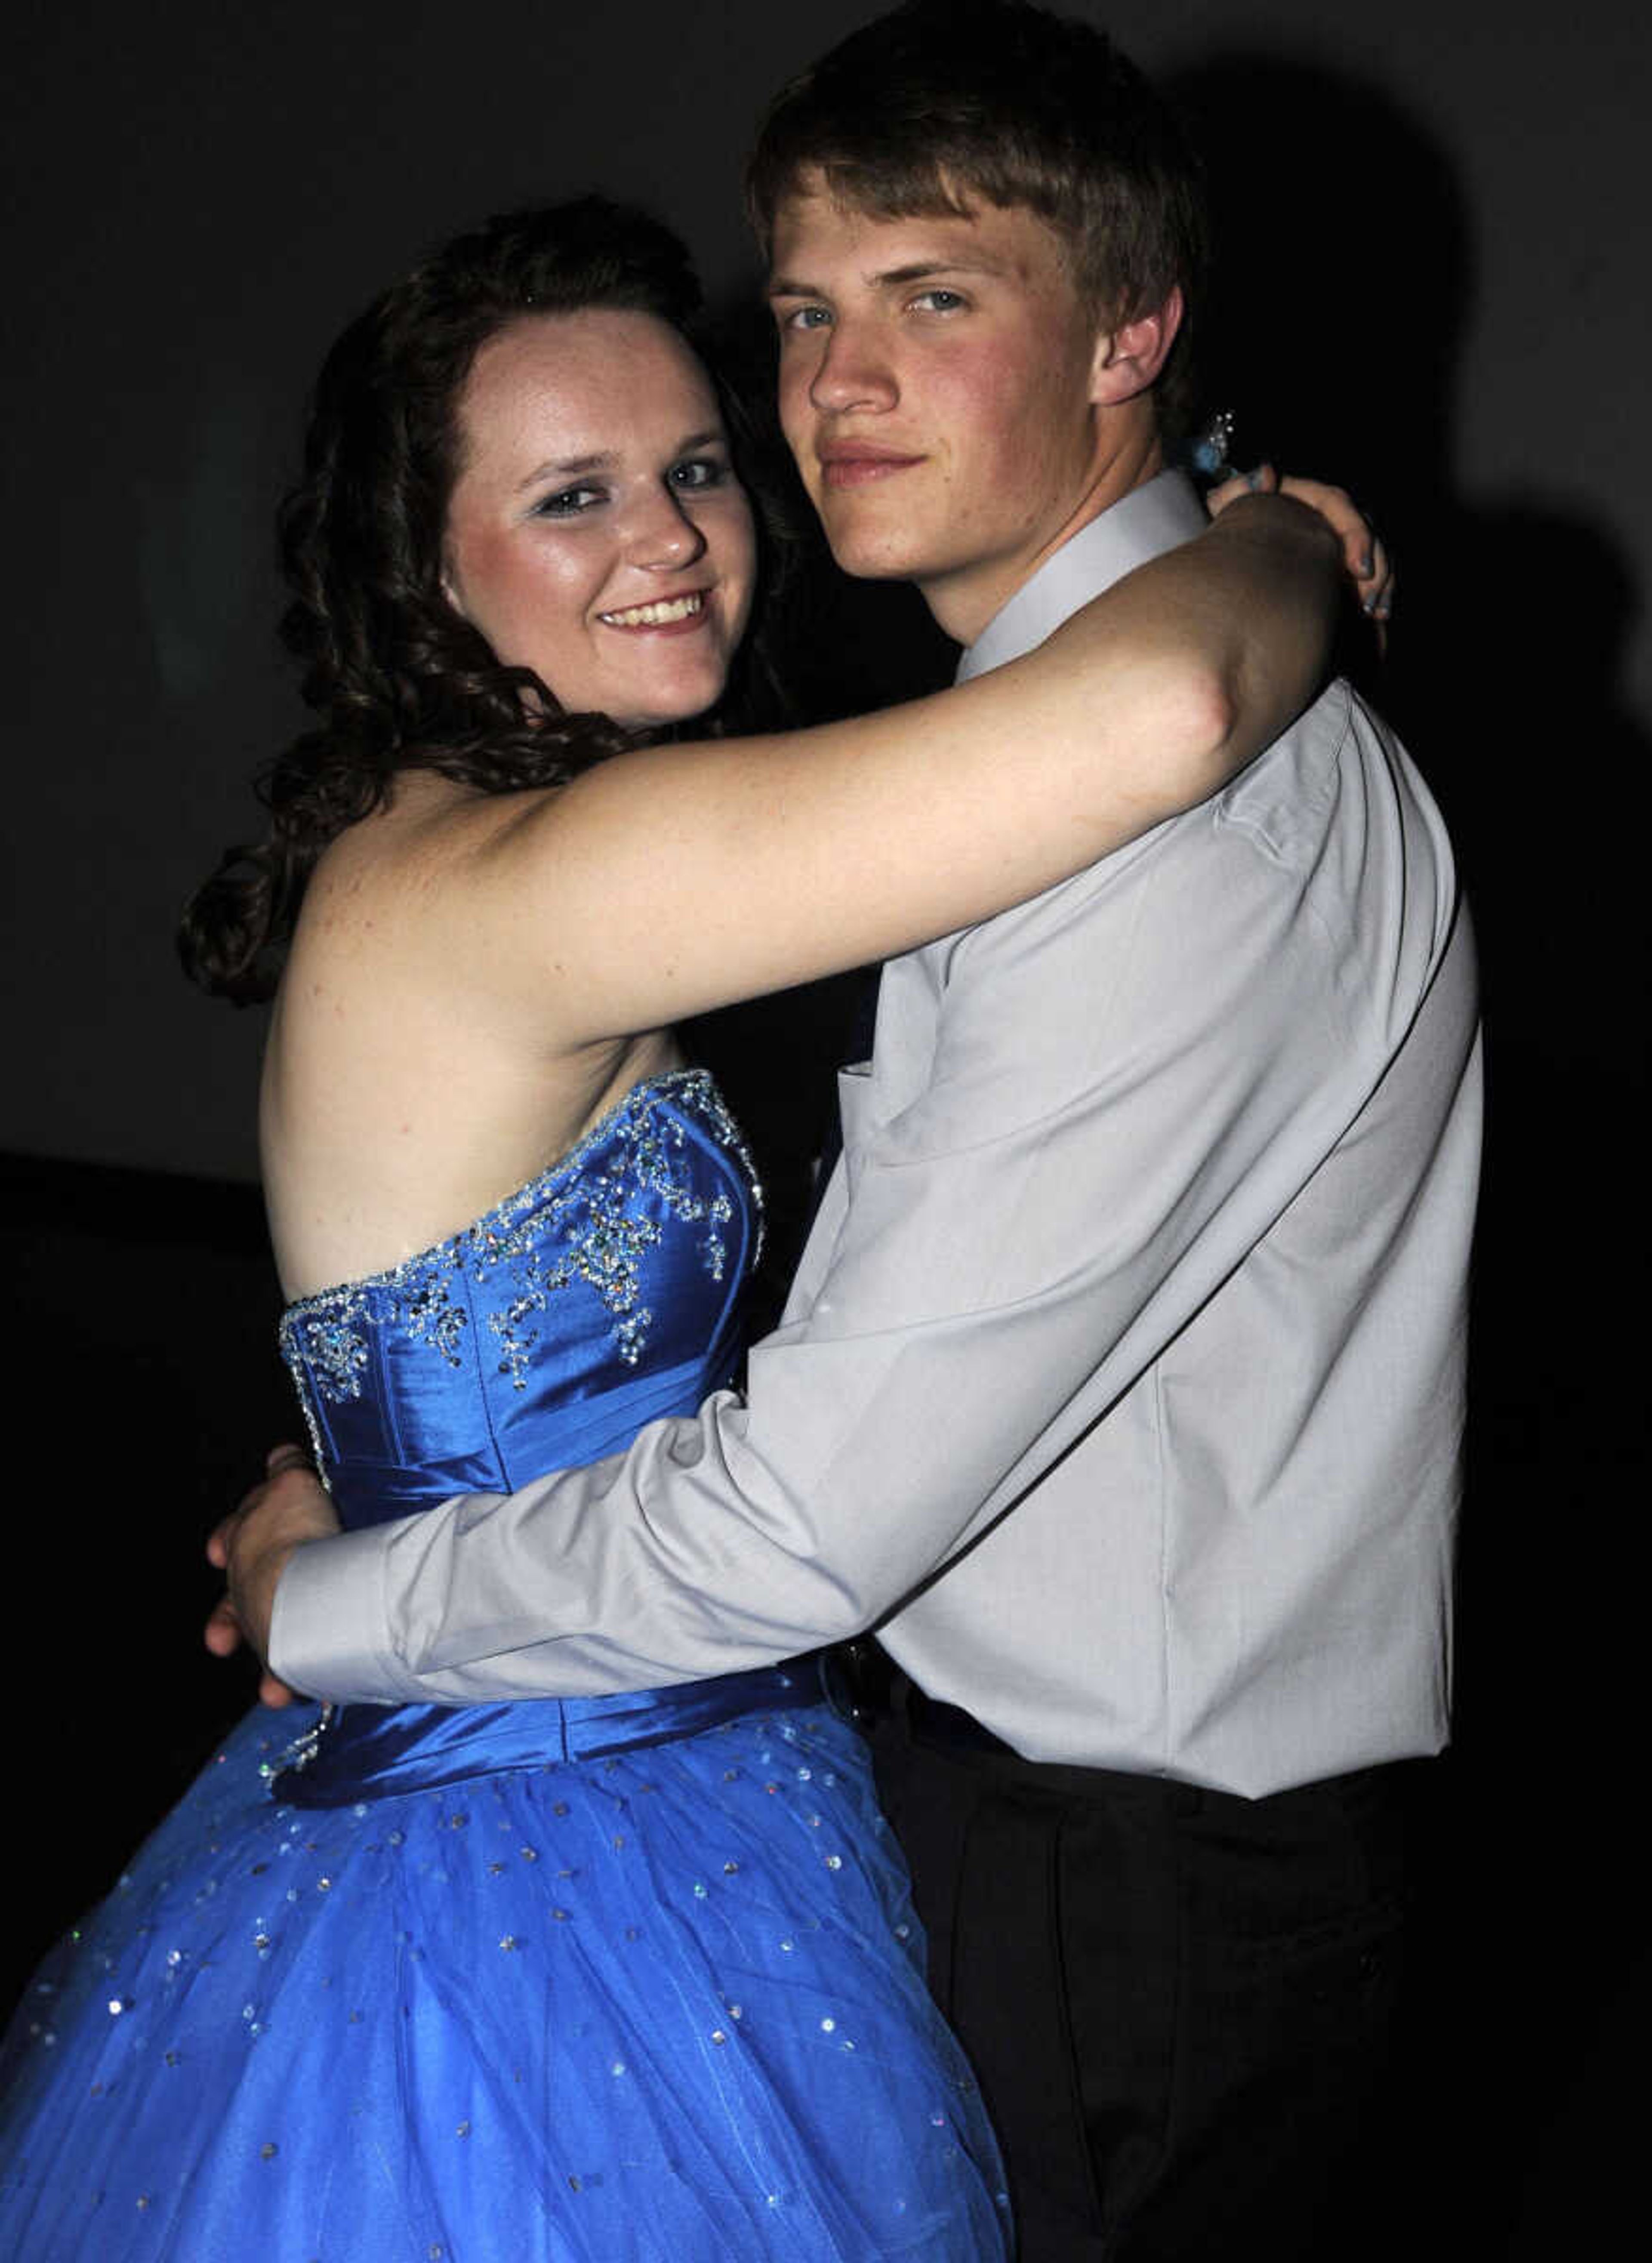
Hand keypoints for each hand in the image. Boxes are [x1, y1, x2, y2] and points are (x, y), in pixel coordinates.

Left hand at [205, 1443, 340, 1706]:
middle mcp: (244, 1586)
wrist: (298, 1588)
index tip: (217, 1550)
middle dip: (235, 1611)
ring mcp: (260, 1624)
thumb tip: (281, 1454)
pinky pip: (284, 1673)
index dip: (229, 1538)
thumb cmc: (295, 1532)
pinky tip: (290, 1691)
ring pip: (261, 1638)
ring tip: (271, 1676)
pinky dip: (285, 1682)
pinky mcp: (284, 1660)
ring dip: (268, 1652)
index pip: (232, 1535)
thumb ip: (287, 1470)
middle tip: (226, 1626)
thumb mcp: (294, 1485)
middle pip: (238, 1595)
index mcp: (243, 1541)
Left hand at [1209, 464, 1393, 644]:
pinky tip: (1377, 618)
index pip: (1340, 506)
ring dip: (1380, 586)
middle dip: (1375, 569)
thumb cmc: (1233, 525)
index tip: (1359, 569)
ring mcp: (1341, 541)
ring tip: (1375, 614)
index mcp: (1309, 497)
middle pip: (1366, 535)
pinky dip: (1375, 597)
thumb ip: (1239, 490)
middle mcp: (1331, 515)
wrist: (1235, 552)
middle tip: (1366, 603)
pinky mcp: (1344, 566)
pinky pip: (1369, 579)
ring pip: (1375, 557)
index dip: (1357, 536)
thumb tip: (1266, 474)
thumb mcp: (1230, 505)